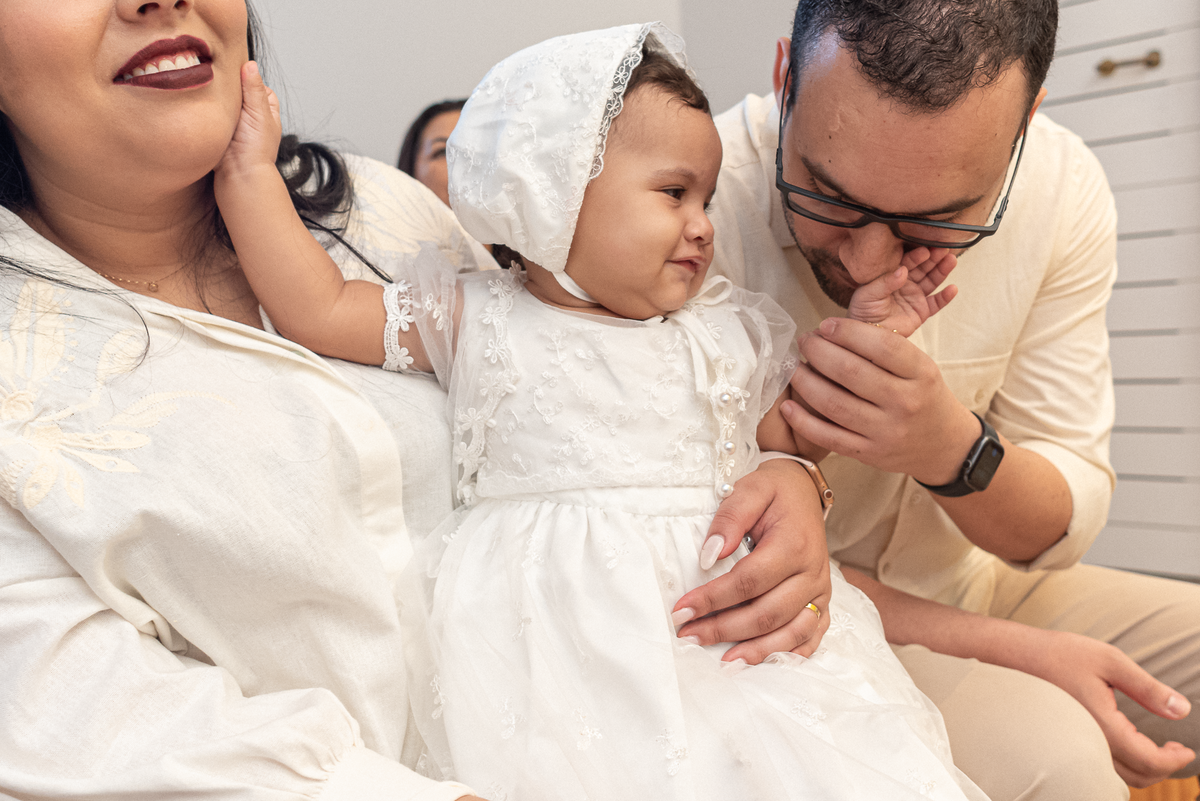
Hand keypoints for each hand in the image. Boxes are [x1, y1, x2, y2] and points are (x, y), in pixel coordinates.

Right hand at [214, 61, 281, 185]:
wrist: (238, 174)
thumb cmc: (255, 148)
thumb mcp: (259, 113)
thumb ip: (254, 89)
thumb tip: (250, 64)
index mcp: (266, 110)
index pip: (257, 84)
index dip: (247, 76)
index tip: (234, 67)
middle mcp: (251, 115)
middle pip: (238, 91)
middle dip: (228, 84)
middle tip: (214, 73)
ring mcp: (234, 122)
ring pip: (223, 100)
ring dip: (216, 95)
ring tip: (206, 84)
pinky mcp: (218, 129)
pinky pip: (211, 112)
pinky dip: (207, 107)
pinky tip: (200, 100)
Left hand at [671, 458, 830, 663]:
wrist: (804, 492)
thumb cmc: (774, 492)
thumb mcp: (750, 489)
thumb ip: (729, 518)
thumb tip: (708, 556)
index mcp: (794, 545)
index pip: (748, 581)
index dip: (713, 599)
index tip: (681, 610)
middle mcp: (812, 573)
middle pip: (767, 613)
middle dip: (724, 628)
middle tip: (689, 636)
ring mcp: (821, 591)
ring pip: (790, 632)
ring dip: (755, 650)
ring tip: (722, 660)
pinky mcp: (823, 602)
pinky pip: (810, 636)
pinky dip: (787, 653)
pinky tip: (760, 661)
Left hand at [785, 317, 978, 485]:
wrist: (943, 445)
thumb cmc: (923, 397)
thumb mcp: (920, 368)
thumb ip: (884, 351)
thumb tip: (831, 331)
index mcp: (921, 374)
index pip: (881, 345)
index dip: (847, 331)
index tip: (825, 324)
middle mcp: (905, 403)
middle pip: (850, 372)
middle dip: (818, 352)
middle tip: (805, 341)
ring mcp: (886, 431)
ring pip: (834, 404)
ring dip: (805, 382)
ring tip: (793, 367)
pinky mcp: (869, 454)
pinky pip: (828, 437)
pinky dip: (804, 421)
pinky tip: (788, 405)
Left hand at [846, 247, 957, 336]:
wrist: (866, 334)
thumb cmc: (863, 311)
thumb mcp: (868, 293)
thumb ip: (885, 282)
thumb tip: (903, 270)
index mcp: (892, 275)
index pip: (907, 262)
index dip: (917, 256)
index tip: (925, 249)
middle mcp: (905, 284)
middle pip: (923, 268)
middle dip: (933, 258)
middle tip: (944, 248)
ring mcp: (915, 297)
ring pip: (932, 281)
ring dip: (942, 271)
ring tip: (951, 260)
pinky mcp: (921, 311)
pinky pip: (936, 303)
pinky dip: (945, 297)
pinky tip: (953, 288)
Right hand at [1029, 630, 1193, 786]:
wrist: (1012, 656)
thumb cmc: (1059, 654)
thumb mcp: (1109, 660)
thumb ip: (1148, 688)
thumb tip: (1182, 709)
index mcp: (1102, 725)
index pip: (1150, 761)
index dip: (1176, 760)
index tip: (1187, 749)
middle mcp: (1087, 743)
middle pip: (1139, 777)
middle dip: (1164, 767)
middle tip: (1176, 749)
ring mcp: (1073, 746)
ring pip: (1120, 777)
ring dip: (1145, 768)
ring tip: (1157, 748)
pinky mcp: (1065, 743)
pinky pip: (1102, 768)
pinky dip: (1124, 765)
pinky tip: (1127, 743)